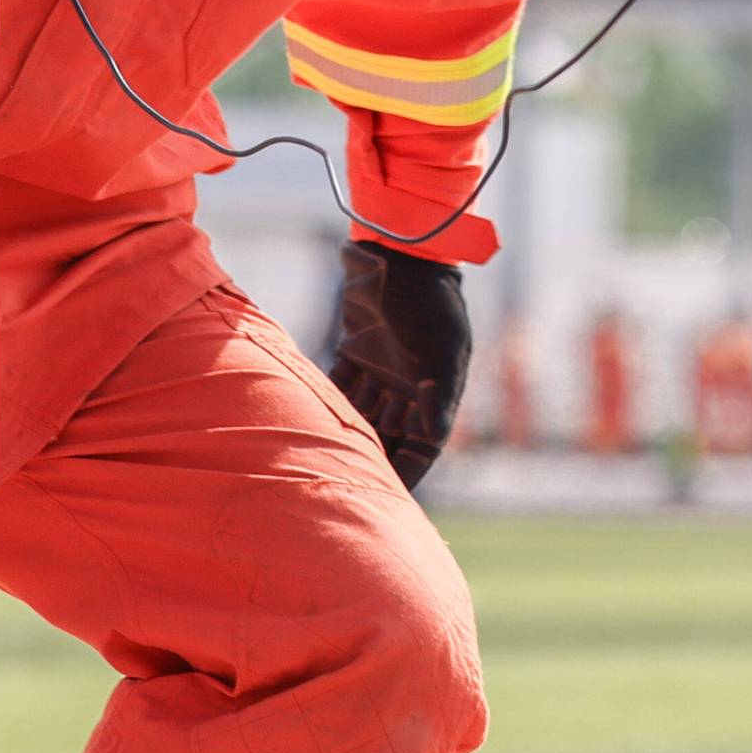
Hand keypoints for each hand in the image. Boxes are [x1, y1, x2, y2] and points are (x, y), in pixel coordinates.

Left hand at [325, 238, 470, 491]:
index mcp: (438, 390)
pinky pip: (340, 388)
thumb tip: (435, 436)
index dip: (408, 475)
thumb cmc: (428, 298)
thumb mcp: (442, 345)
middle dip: (375, 464)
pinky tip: (310, 427)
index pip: (423, 446)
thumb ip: (440, 393)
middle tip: (348, 494)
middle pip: (391, 437)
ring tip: (325, 468)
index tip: (391, 504)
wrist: (402, 248)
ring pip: (364, 416)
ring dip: (350, 439)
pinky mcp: (355, 349)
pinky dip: (330, 406)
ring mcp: (383, 368)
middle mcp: (411, 385)